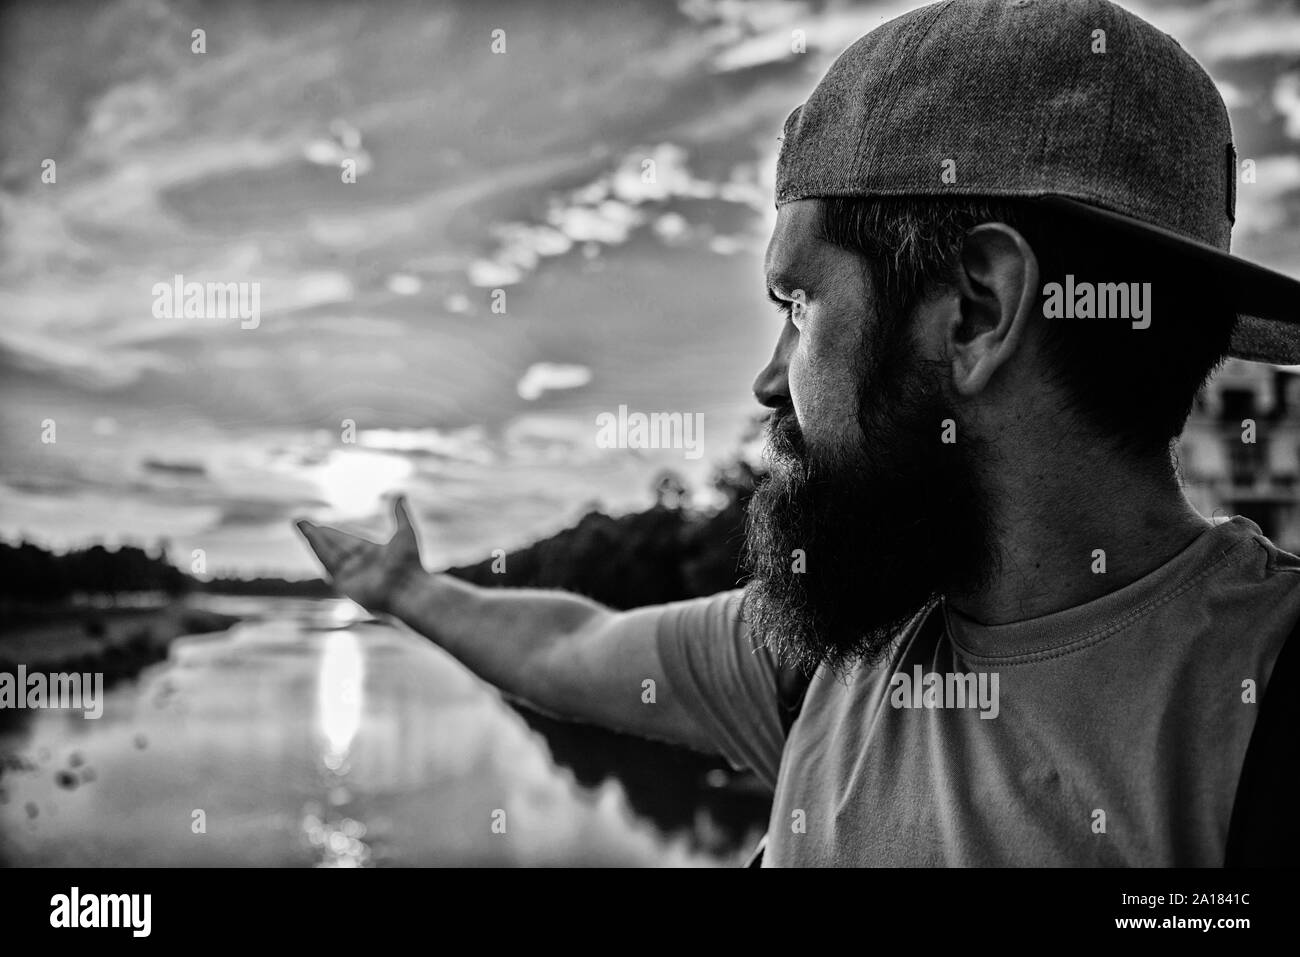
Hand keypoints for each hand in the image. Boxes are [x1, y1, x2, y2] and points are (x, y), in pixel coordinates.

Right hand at [294, 496, 423, 614]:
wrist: (409, 589)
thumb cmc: (411, 563)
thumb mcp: (404, 532)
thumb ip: (399, 514)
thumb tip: (400, 494)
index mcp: (374, 555)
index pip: (349, 542)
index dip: (333, 533)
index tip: (320, 525)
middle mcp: (360, 566)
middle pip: (334, 547)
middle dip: (317, 535)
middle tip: (301, 522)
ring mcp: (352, 575)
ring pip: (327, 553)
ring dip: (313, 539)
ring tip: (300, 525)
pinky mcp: (344, 584)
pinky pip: (328, 564)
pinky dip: (318, 549)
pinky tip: (310, 537)